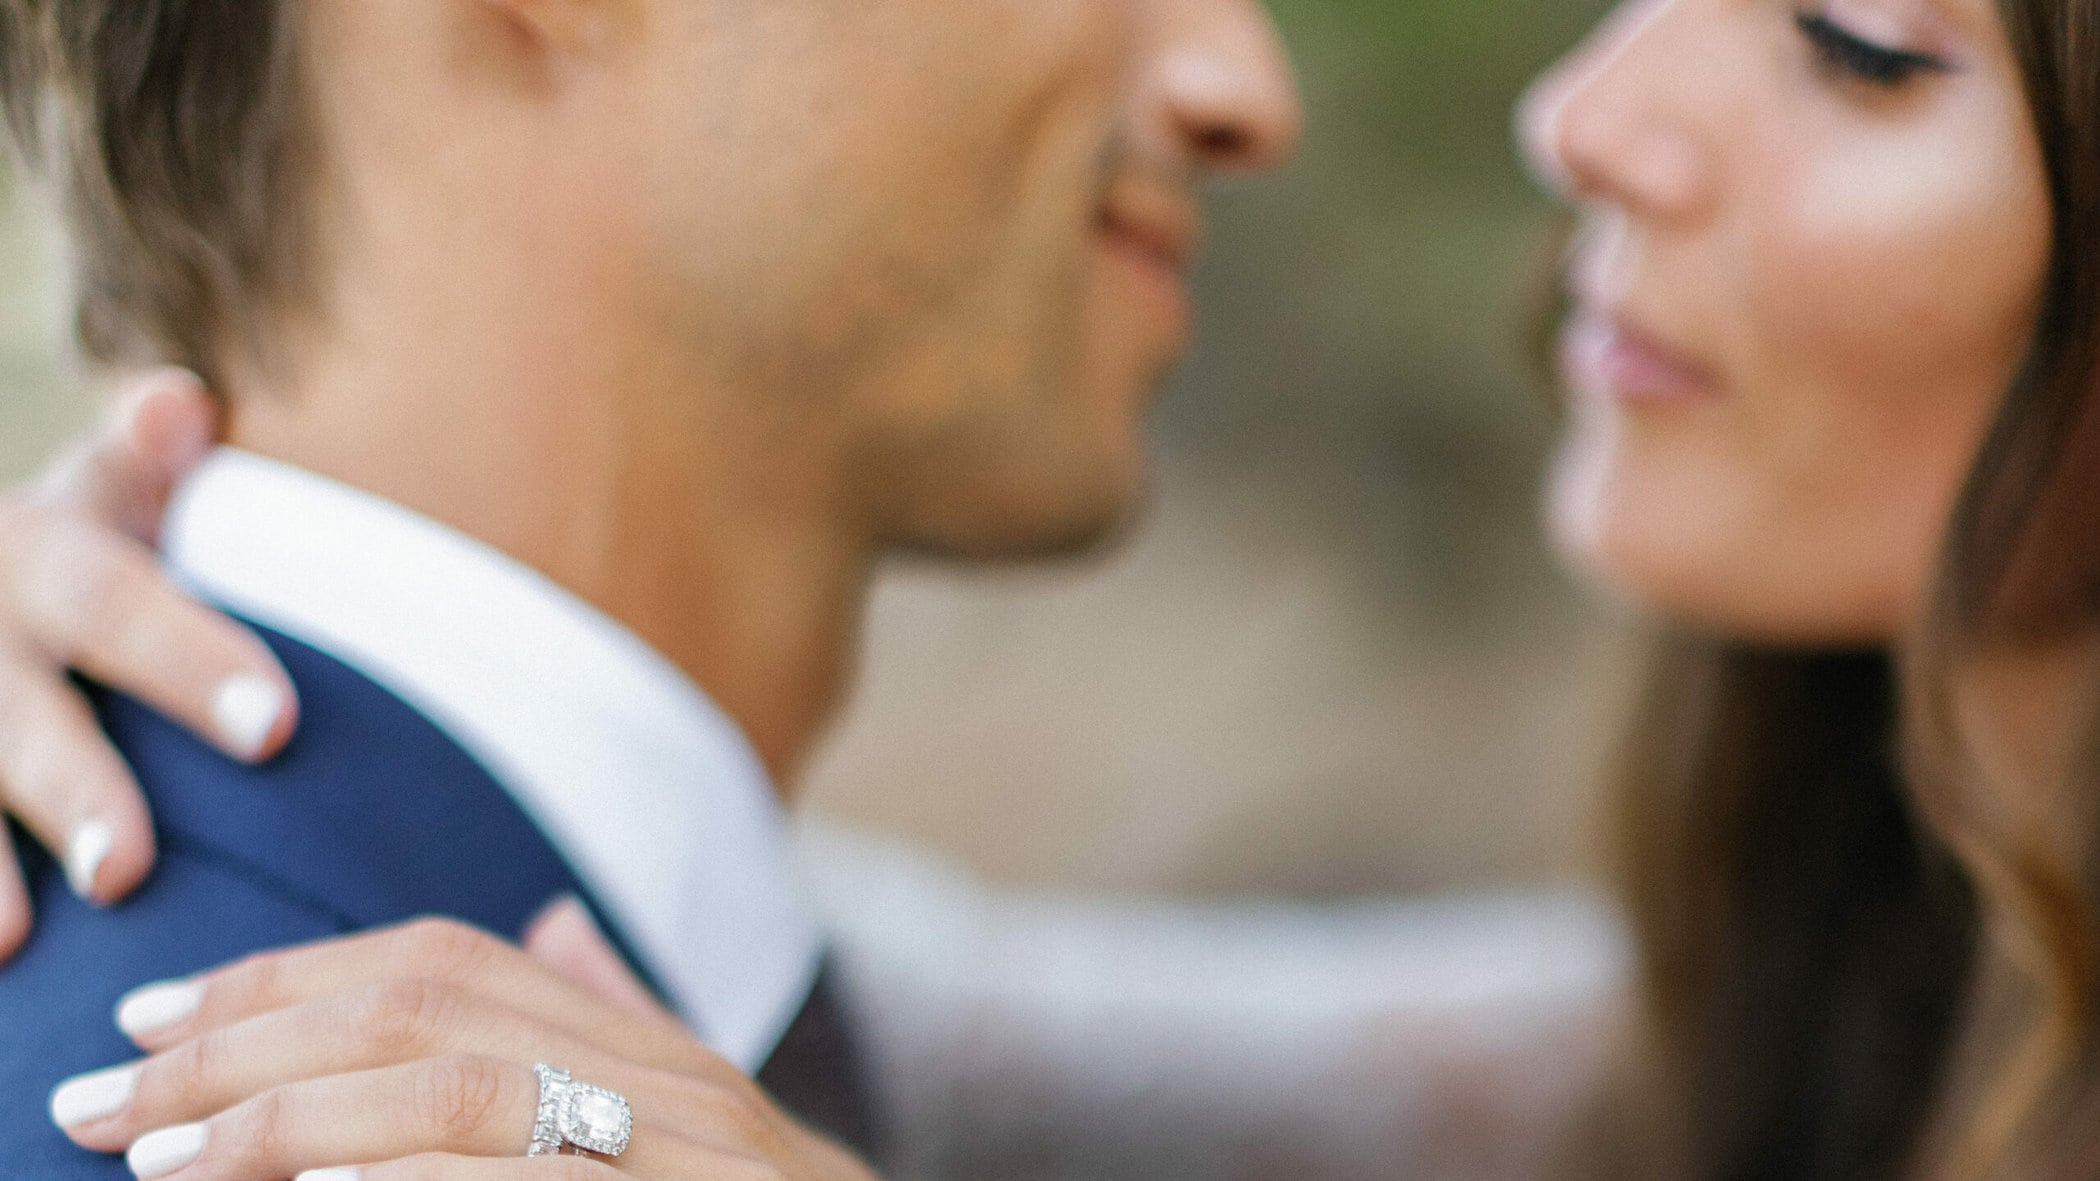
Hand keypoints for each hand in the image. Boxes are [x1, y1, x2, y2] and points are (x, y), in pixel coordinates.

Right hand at [0, 371, 295, 955]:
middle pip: (16, 712)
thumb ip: (141, 461)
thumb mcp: (95, 493)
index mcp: (45, 554)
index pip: (119, 606)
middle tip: (131, 869)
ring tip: (12, 939)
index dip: (190, 662)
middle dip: (70, 786)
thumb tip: (179, 400)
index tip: (278, 730)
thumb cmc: (61, 559)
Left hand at [48, 911, 878, 1179]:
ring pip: (463, 1094)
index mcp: (658, 1048)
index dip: (288, 975)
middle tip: (104, 1095)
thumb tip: (548, 923)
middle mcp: (674, 1083)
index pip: (447, 961)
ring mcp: (690, 1156)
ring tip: (162, 1159)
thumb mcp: (703, 1125)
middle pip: (430, 1009)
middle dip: (247, 1042)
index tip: (157, 1013)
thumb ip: (617, 1024)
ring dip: (291, 1121)